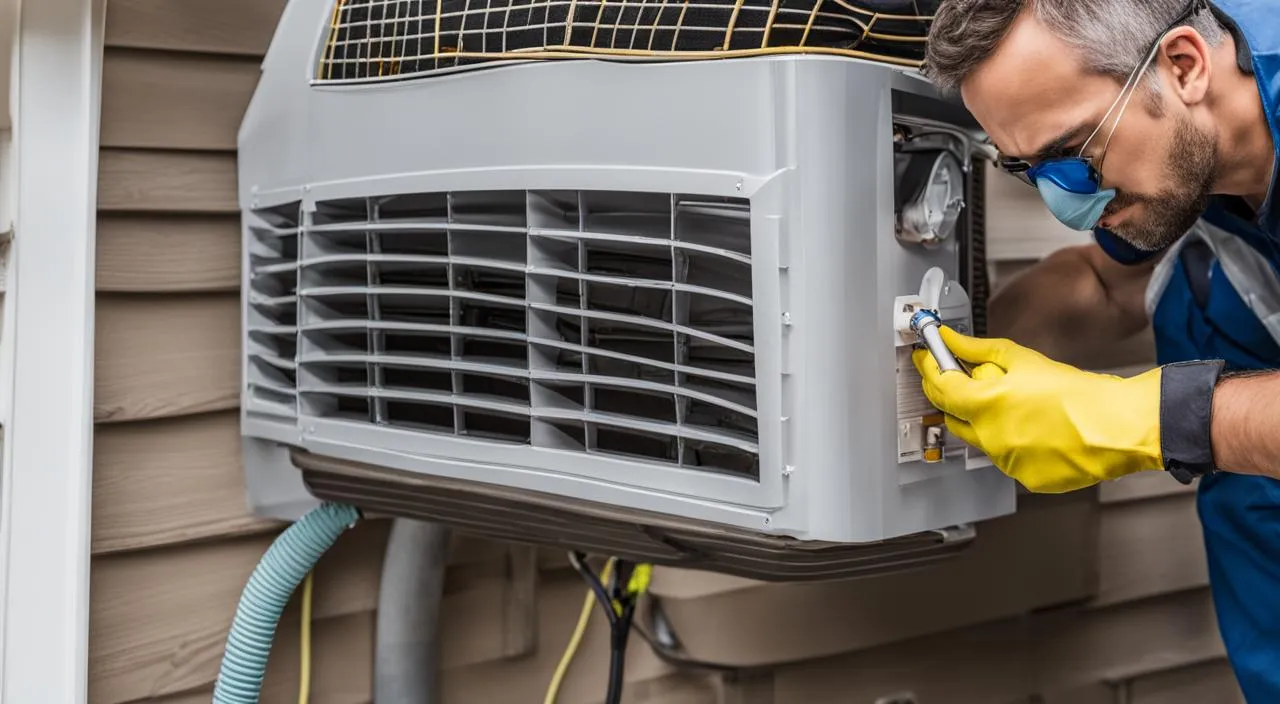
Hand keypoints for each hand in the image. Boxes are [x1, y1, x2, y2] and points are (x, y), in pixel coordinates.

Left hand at [911, 326, 1163, 492]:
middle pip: (953, 418)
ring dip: (988, 423)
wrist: (1116, 427)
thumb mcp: (1023, 360)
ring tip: (1021, 407)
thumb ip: (979, 350)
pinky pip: (1008, 459)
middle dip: (954, 398)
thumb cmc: (1077, 394)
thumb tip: (952, 339)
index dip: (928, 370)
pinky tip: (1037, 430)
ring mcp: (1005, 462)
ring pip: (982, 440)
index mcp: (984, 406)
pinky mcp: (1025, 478)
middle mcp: (989, 438)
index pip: (939, 388)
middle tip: (964, 380)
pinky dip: (1014, 444)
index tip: (925, 359)